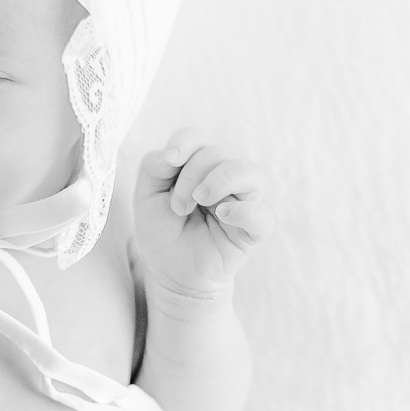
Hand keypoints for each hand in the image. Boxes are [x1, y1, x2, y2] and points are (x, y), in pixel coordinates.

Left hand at [134, 130, 273, 296]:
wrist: (170, 272)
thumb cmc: (162, 231)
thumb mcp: (146, 197)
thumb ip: (153, 167)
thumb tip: (172, 155)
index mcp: (198, 167)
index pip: (197, 138)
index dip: (185, 142)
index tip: (169, 160)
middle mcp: (225, 178)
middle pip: (218, 154)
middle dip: (192, 175)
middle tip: (178, 206)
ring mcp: (243, 202)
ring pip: (251, 173)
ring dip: (221, 180)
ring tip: (200, 201)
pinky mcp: (253, 231)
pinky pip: (262, 215)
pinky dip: (244, 211)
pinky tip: (223, 215)